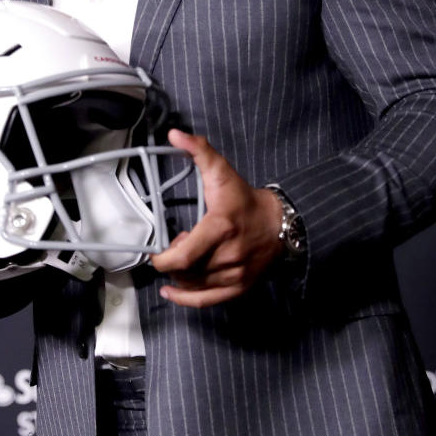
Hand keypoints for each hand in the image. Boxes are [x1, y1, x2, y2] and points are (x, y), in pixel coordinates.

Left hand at [149, 130, 283, 308]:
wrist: (280, 222)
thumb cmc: (246, 199)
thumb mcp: (222, 172)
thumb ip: (199, 152)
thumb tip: (175, 134)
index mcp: (220, 228)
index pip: (184, 256)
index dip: (163, 259)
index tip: (156, 253)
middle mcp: (228, 255)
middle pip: (186, 271)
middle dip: (173, 262)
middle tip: (176, 246)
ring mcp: (235, 274)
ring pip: (193, 285)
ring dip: (182, 275)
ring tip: (186, 258)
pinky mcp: (239, 287)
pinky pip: (206, 301)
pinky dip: (185, 299)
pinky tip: (171, 292)